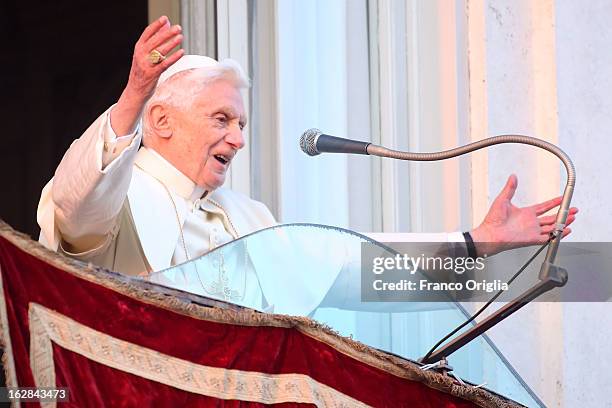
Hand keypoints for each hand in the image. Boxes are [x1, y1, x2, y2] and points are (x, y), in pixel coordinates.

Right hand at [111, 16, 184, 135]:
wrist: (135, 90)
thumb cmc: (143, 71)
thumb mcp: (145, 56)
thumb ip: (155, 43)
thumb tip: (167, 27)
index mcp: (138, 49)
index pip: (147, 33)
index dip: (156, 25)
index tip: (165, 19)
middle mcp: (140, 55)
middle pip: (155, 41)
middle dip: (167, 33)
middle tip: (178, 28)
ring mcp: (146, 65)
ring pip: (160, 52)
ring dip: (171, 44)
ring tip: (181, 37)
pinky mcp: (152, 74)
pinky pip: (164, 64)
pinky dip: (173, 58)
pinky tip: (181, 52)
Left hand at [470, 174, 577, 255]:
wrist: (489, 233)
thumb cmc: (492, 220)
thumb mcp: (502, 200)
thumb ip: (510, 188)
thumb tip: (513, 176)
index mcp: (526, 213)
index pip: (544, 207)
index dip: (554, 202)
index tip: (562, 198)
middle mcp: (531, 222)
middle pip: (551, 217)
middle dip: (563, 213)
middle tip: (573, 209)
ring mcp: (532, 231)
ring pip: (552, 227)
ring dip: (563, 222)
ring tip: (572, 217)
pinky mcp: (532, 239)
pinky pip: (548, 238)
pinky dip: (558, 234)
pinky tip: (565, 230)